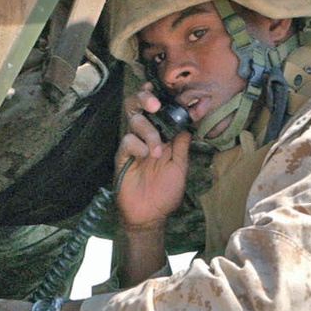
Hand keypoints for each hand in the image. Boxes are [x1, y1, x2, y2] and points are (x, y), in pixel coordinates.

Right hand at [115, 87, 189, 229]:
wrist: (149, 216)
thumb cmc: (164, 193)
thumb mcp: (180, 167)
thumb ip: (182, 145)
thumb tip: (188, 123)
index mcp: (161, 136)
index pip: (162, 111)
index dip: (169, 99)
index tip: (181, 95)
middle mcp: (146, 136)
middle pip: (139, 105)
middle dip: (146, 98)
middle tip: (156, 105)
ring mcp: (133, 145)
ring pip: (135, 120)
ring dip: (149, 132)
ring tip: (156, 152)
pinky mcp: (122, 156)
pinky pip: (127, 140)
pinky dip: (138, 145)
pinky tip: (145, 157)